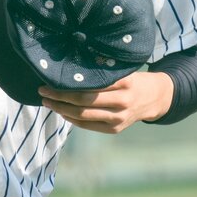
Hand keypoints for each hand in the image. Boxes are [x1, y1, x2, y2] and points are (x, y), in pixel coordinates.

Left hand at [40, 71, 172, 133]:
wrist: (154, 98)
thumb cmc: (132, 79)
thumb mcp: (123, 70)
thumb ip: (102, 70)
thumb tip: (71, 67)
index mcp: (124, 82)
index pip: (90, 84)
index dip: (67, 84)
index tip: (49, 78)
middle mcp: (122, 101)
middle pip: (84, 101)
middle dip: (59, 97)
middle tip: (43, 90)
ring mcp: (119, 118)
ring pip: (83, 115)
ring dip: (61, 109)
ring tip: (47, 102)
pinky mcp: (115, 130)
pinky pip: (87, 125)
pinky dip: (71, 119)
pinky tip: (61, 111)